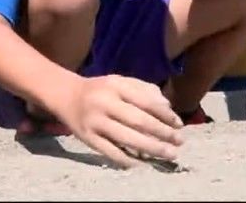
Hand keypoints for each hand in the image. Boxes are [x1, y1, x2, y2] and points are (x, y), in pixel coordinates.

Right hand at [54, 75, 183, 168]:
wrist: (66, 95)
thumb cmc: (100, 89)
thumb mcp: (120, 81)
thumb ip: (144, 90)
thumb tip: (167, 107)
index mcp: (114, 85)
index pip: (145, 101)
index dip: (165, 114)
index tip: (178, 124)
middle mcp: (104, 102)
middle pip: (138, 121)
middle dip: (162, 133)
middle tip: (179, 142)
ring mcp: (95, 121)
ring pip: (127, 138)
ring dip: (151, 148)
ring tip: (169, 154)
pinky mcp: (87, 137)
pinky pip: (111, 152)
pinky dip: (128, 159)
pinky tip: (143, 163)